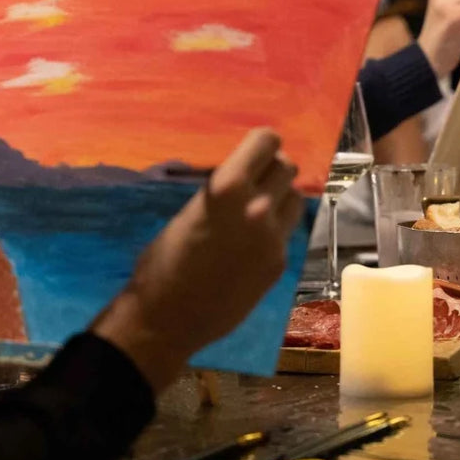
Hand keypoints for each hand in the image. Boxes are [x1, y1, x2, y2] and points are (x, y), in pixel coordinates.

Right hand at [93, 129, 302, 389]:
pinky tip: (253, 244)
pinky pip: (287, 231)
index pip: (268, 141)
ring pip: (297, 197)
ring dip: (281, 197)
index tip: (253, 153)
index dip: (261, 144)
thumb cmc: (163, 262)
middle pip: (287, 167)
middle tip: (255, 181)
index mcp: (228, 187)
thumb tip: (246, 176)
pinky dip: (276, 230)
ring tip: (259, 210)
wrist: (168, 319)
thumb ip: (225, 192)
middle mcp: (259, 206)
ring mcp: (274, 237)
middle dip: (272, 170)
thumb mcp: (190, 211)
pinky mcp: (280, 263)